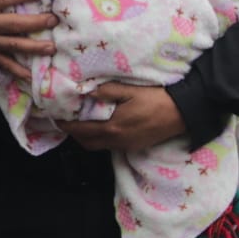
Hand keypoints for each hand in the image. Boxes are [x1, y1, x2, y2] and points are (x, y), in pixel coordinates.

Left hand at [55, 83, 185, 151]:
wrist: (182, 113)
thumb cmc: (155, 99)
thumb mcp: (129, 90)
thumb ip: (106, 91)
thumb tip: (85, 91)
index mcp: (112, 127)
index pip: (81, 129)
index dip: (66, 124)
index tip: (56, 116)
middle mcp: (117, 140)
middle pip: (86, 142)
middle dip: (73, 132)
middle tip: (66, 119)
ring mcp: (126, 146)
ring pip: (97, 146)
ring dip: (85, 136)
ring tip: (81, 121)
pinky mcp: (134, 146)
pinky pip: (110, 146)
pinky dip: (99, 138)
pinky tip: (101, 125)